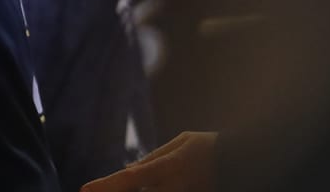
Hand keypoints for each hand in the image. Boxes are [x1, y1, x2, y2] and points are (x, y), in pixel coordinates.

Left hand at [81, 131, 217, 191]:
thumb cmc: (210, 147)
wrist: (244, 161)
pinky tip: (143, 188)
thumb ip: (152, 159)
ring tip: (110, 190)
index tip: (84, 190)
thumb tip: (129, 171)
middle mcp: (172, 187)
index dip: (104, 186)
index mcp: (167, 167)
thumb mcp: (180, 143)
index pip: (128, 179)